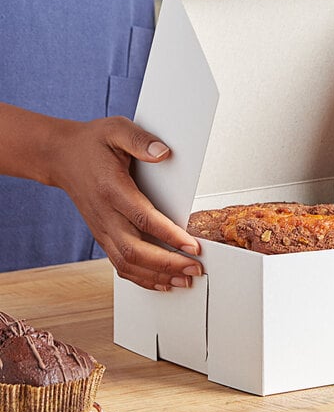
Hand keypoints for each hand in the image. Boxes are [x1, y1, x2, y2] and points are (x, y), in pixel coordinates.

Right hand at [48, 116, 202, 290]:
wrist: (60, 156)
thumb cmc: (91, 143)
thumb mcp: (116, 129)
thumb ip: (140, 140)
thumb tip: (163, 152)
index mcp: (111, 189)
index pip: (142, 218)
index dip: (169, 235)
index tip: (192, 246)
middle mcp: (105, 214)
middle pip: (135, 250)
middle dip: (167, 264)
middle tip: (195, 269)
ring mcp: (102, 228)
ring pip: (127, 263)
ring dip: (157, 276)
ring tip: (184, 280)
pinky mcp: (103, 235)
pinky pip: (120, 264)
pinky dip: (141, 278)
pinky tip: (162, 282)